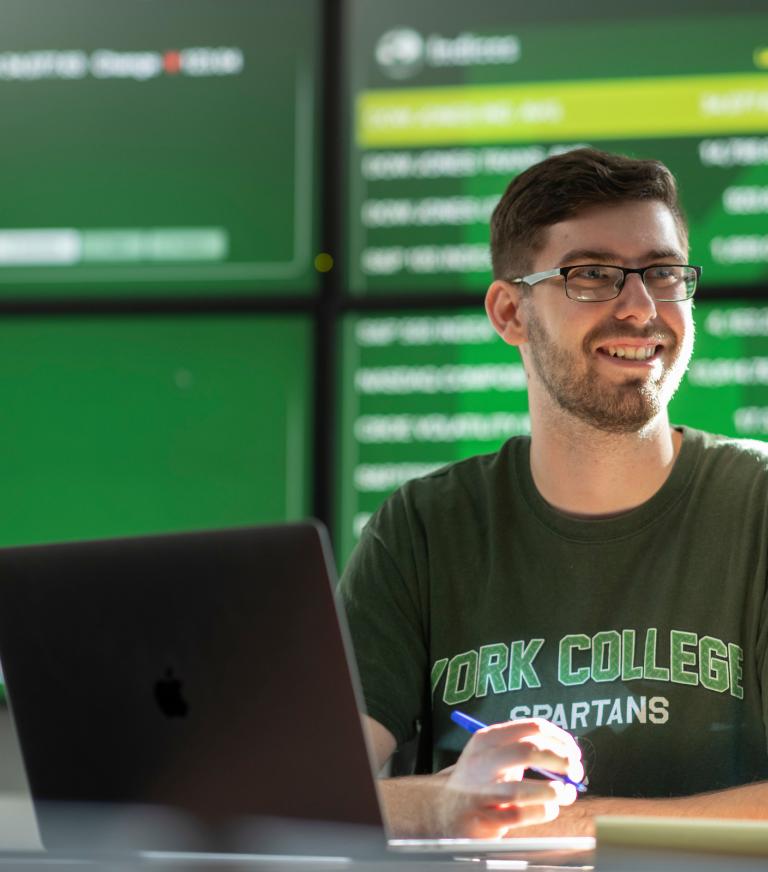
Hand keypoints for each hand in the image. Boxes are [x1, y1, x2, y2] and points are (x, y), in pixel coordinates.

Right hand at [435, 718, 583, 837]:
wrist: (448, 808)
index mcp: (487, 738)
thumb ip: (526, 747)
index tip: (573, 751)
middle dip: (561, 761)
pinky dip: (544, 810)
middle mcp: (482, 761)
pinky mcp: (485, 818)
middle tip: (576, 771)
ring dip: (555, 791)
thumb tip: (570, 752)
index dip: (560, 739)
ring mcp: (481, 791)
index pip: (532, 728)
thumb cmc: (483, 779)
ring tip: (566, 792)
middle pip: (529, 752)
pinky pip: (522, 815)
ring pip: (523, 789)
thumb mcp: (496, 753)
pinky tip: (549, 807)